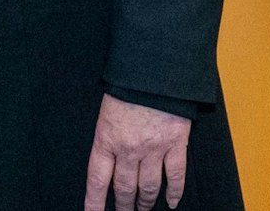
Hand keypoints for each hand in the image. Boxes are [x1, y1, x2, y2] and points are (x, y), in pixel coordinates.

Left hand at [83, 93, 190, 210]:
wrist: (154, 72)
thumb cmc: (127, 86)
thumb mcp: (105, 110)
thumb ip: (107, 134)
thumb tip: (107, 155)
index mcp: (106, 139)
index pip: (97, 179)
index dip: (94, 201)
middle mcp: (129, 149)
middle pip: (124, 187)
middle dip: (123, 205)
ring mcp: (154, 149)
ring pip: (149, 186)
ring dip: (145, 202)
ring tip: (143, 209)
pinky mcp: (176, 145)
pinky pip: (176, 176)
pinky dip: (174, 192)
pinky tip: (171, 202)